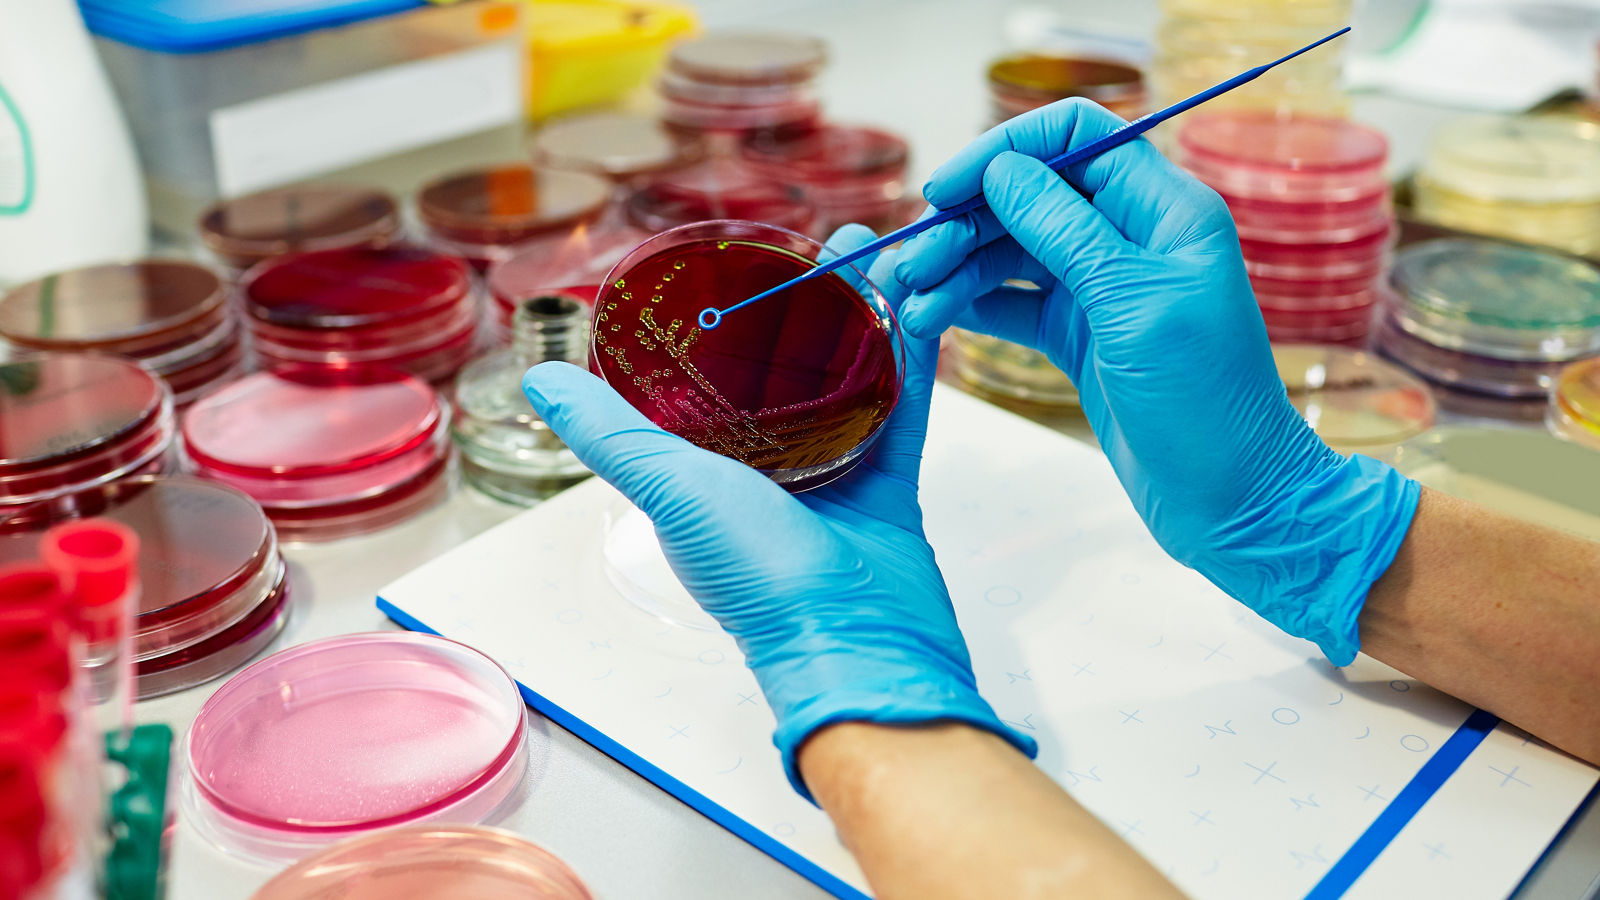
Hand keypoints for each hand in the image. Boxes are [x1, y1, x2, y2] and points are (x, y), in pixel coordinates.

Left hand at [522, 226, 1035, 796]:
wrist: (861, 642)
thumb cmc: (757, 576)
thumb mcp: (670, 490)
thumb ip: (611, 434)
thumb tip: (542, 379)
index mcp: (709, 468)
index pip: (715, 375)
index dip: (731, 316)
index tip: (748, 259)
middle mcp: (771, 466)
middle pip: (790, 366)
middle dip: (809, 303)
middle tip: (830, 244)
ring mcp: (834, 472)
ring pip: (850, 377)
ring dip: (863, 318)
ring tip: (877, 258)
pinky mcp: (889, 481)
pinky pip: (902, 407)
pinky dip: (911, 362)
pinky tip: (920, 309)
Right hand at [894, 99, 1419, 664]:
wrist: (1233, 500)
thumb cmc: (1203, 400)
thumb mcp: (1130, 304)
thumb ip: (1065, 231)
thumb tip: (1003, 170)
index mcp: (1164, 211)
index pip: (1077, 137)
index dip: (1005, 150)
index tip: (944, 189)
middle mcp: (1132, 238)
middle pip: (1030, 195)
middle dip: (965, 221)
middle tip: (912, 264)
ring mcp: (1102, 288)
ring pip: (1012, 250)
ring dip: (957, 269)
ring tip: (913, 306)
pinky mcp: (1080, 336)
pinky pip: (1013, 301)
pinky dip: (971, 306)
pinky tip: (932, 321)